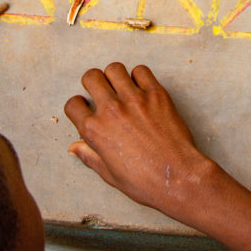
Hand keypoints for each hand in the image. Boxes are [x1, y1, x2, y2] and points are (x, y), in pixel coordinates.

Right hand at [64, 63, 211, 218]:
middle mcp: (111, 110)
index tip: (86, 108)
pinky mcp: (156, 94)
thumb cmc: (144, 181)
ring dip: (115, 76)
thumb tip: (74, 148)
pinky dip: (139, 77)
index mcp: (95, 131)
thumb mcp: (109, 174)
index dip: (78, 106)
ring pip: (114, 68)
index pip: (73, 104)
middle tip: (102, 91)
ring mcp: (134, 99)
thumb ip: (89, 156)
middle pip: (91, 77)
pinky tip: (142, 89)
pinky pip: (141, 70)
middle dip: (93, 82)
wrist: (177, 177)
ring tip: (121, 87)